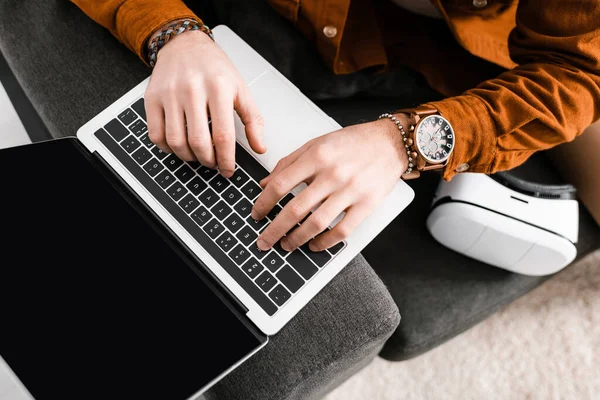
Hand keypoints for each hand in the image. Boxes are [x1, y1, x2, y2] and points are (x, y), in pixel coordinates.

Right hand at [145, 28, 264, 177]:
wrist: (185, 45)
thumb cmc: (215, 69)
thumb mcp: (241, 89)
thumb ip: (253, 120)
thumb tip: (259, 148)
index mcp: (219, 88)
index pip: (223, 135)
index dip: (226, 160)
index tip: (228, 170)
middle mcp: (192, 90)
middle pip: (198, 141)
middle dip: (208, 161)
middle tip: (213, 163)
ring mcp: (170, 94)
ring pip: (176, 141)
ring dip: (188, 157)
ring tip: (198, 156)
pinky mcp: (152, 98)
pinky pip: (156, 134)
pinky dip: (168, 148)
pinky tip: (179, 146)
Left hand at [252, 118, 408, 251]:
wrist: (390, 143)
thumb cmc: (354, 142)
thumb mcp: (317, 143)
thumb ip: (289, 162)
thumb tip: (265, 184)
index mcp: (317, 156)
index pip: (281, 184)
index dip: (264, 203)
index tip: (257, 214)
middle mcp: (333, 174)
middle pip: (295, 209)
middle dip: (274, 230)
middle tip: (264, 241)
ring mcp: (351, 191)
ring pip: (316, 223)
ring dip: (297, 239)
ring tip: (287, 245)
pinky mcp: (367, 204)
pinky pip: (342, 231)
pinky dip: (325, 242)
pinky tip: (314, 245)